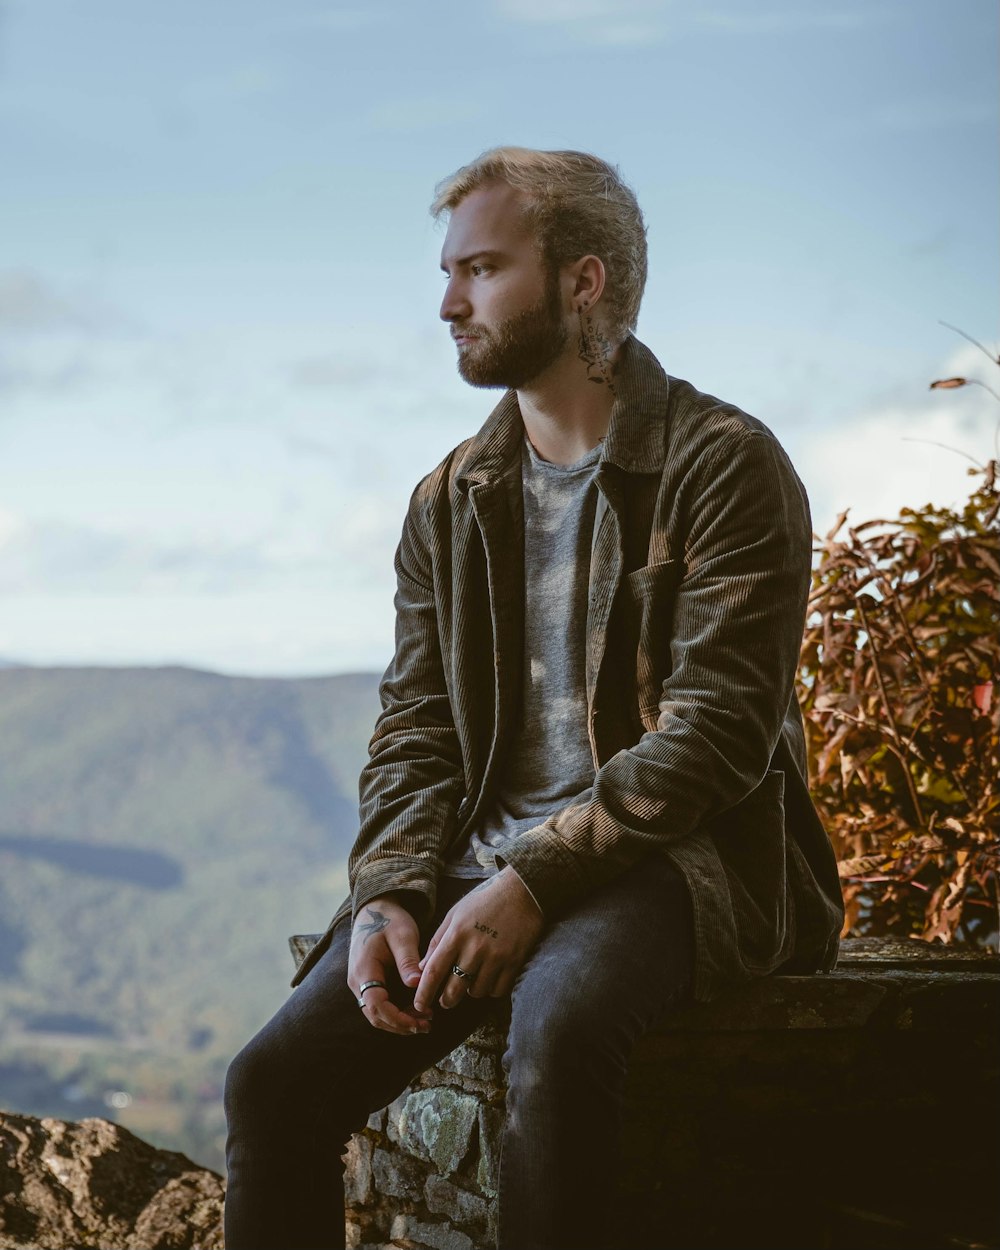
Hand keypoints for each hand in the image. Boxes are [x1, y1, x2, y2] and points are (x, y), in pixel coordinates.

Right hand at [347, 895, 431, 1035]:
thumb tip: (416, 984)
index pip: (376, 1005)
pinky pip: (378, 1006)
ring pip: (376, 1014)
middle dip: (400, 1025)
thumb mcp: (403, 935)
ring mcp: (360, 984)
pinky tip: (415, 1013)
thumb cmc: (389, 920)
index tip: (419, 1022)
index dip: (397, 1018)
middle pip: (375, 1015)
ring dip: (399, 1022)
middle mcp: (357, 981)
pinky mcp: (367, 984)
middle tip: (427, 1025)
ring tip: (425, 1022)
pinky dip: (395, 1014)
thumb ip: (407, 960)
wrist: (375, 910)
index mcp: (364, 969)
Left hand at [414, 868, 543, 1012]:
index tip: (419, 1005)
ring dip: (471, 990)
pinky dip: (491, 989)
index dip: (424, 993)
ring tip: (473, 978)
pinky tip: (490, 978)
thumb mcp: (455, 914)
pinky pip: (498, 990)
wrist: (522, 892)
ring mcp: (496, 956)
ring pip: (477, 992)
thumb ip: (438, 941)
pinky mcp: (515, 962)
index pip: (434, 971)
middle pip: (454, 989)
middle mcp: (475, 948)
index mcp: (457, 934)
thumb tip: (423, 968)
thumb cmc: (484, 901)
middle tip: (445, 1001)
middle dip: (446, 1000)